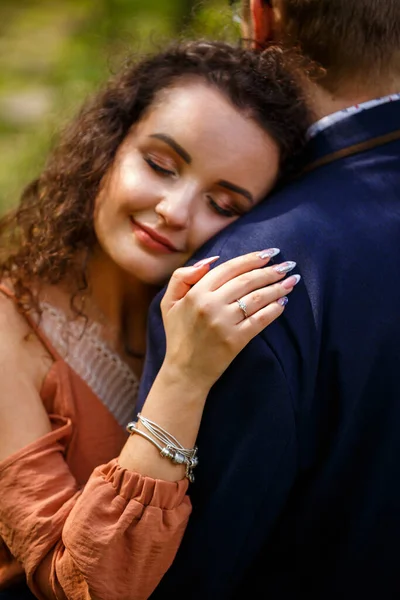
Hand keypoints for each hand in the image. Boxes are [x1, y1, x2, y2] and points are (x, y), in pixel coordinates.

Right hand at [160, 250, 299, 390]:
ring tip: (292, 280)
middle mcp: (211, 305)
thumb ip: (182, 277)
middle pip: (247, 280)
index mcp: (196, 293)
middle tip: (286, 264)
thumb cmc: (178, 335)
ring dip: (277, 287)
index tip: (268, 253)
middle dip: (270, 270)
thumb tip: (211, 261)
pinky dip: (274, 309)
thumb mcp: (168, 302)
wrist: (184, 372)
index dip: (251, 259)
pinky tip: (284, 302)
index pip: (229, 268)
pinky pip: (260, 320)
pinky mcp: (236, 340)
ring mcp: (224, 323)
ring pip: (257, 298)